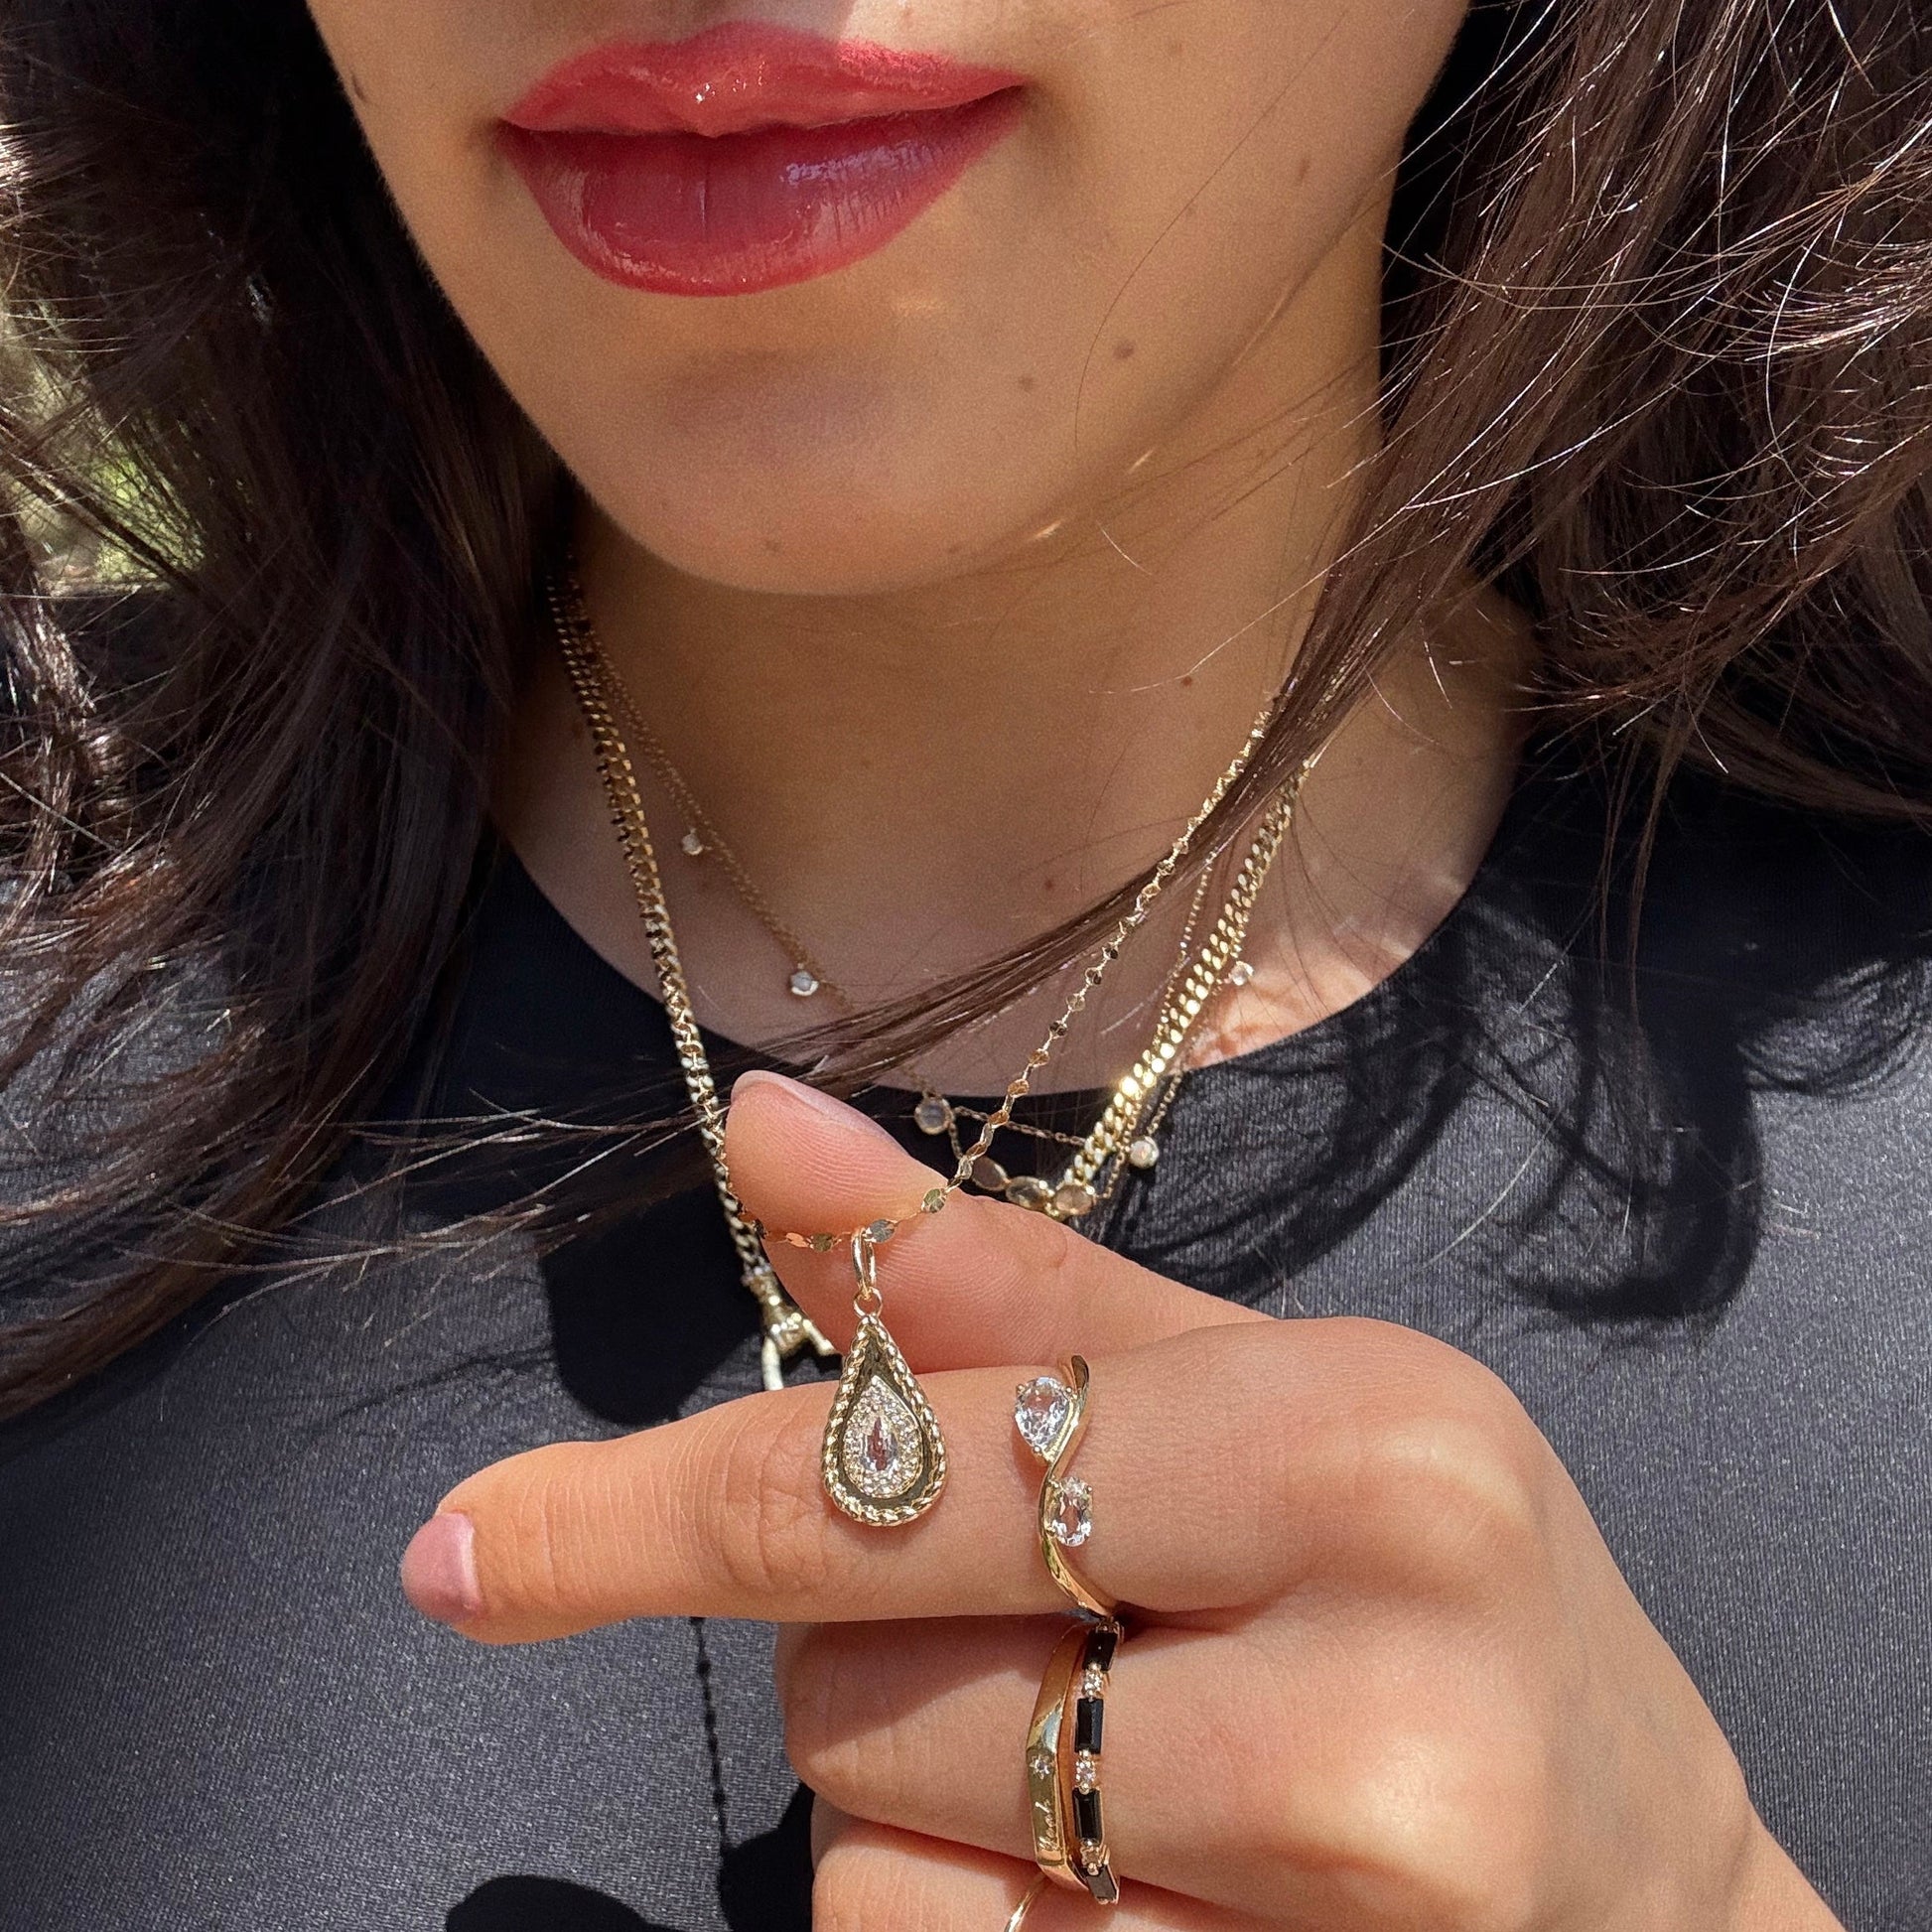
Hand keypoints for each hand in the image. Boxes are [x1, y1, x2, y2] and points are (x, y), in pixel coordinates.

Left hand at [402, 1071, 1842, 1931]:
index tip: (468, 1552)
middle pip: (861, 1690)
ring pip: (884, 1872)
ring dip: (929, 1816)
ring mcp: (1339, 1918)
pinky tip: (1148, 1901)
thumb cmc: (1442, 1589)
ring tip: (1137, 1780)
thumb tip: (761, 1128)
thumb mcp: (1259, 1393)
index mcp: (1361, 1449)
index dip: (655, 1510)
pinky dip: (975, 1930)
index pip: (904, 1478)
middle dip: (883, 1658)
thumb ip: (1004, 1283)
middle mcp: (1372, 1695)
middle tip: (1076, 1637)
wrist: (1654, 1888)